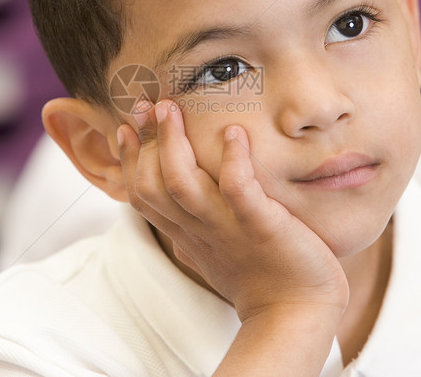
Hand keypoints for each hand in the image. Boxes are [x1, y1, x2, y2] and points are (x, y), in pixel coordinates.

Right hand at [117, 100, 348, 323]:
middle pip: (152, 186)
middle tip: (145, 106)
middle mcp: (199, 229)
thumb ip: (196, 228)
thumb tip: (179, 212)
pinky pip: (238, 190)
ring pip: (181, 184)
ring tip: (171, 109)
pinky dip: (233, 160)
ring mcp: (227, 228)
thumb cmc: (262, 280)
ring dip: (173, 144)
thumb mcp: (216, 251)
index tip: (124, 129)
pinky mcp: (260, 226)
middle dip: (142, 144)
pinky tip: (234, 133)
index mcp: (187, 234)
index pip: (143, 195)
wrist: (296, 314)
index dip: (128, 161)